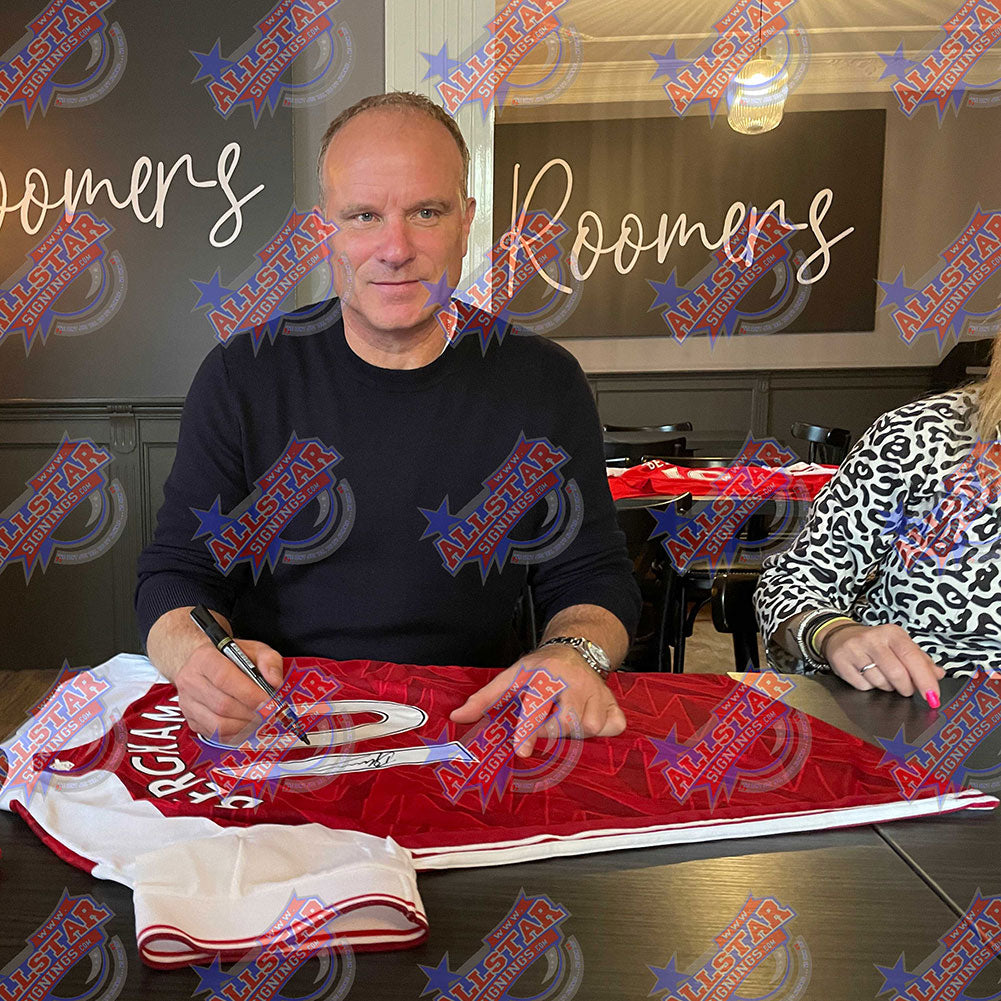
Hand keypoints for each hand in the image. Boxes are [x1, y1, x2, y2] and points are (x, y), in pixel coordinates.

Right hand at [172, 639, 285, 742]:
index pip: (224, 678)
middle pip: (222, 704)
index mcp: (205, 658)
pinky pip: (214, 734)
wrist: (204, 665)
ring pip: (217, 723)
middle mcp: (190, 681)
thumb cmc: (231, 657)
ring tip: (260, 720)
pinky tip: (248, 726)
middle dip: (250, 712)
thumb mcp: (255, 650)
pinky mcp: (191, 720)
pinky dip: (235, 734)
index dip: (248, 693)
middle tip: (269, 713)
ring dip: (244, 726)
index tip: (268, 701)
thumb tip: (275, 682)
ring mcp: (187, 703)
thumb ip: (269, 661)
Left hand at [449, 646, 625, 757]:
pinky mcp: (613, 702)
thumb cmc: (540, 669)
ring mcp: (597, 692)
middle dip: (552, 731)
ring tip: (565, 718)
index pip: (537, 706)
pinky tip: (589, 718)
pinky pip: (614, 726)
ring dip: (576, 732)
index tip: (522, 752)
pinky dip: (603, 731)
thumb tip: (457, 717)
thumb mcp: (511, 677)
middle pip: (566, 724)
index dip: (529, 730)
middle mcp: (574, 682)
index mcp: (545, 676)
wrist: (576, 649)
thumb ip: (484, 699)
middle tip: (546, 723)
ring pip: (591, 728)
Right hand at [823, 623, 944, 704]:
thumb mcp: (899, 645)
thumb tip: (939, 674)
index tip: (933, 696)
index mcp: (892, 633)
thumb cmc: (875, 643)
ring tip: (882, 676)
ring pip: (880, 682)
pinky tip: (866, 676)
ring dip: (886, 687)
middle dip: (906, 688)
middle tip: (906, 689)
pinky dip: (869, 686)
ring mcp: (855, 649)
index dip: (925, 679)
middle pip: (897, 673)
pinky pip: (863, 686)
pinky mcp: (841, 661)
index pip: (912, 658)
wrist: (839, 636)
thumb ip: (920, 660)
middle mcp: (873, 639)